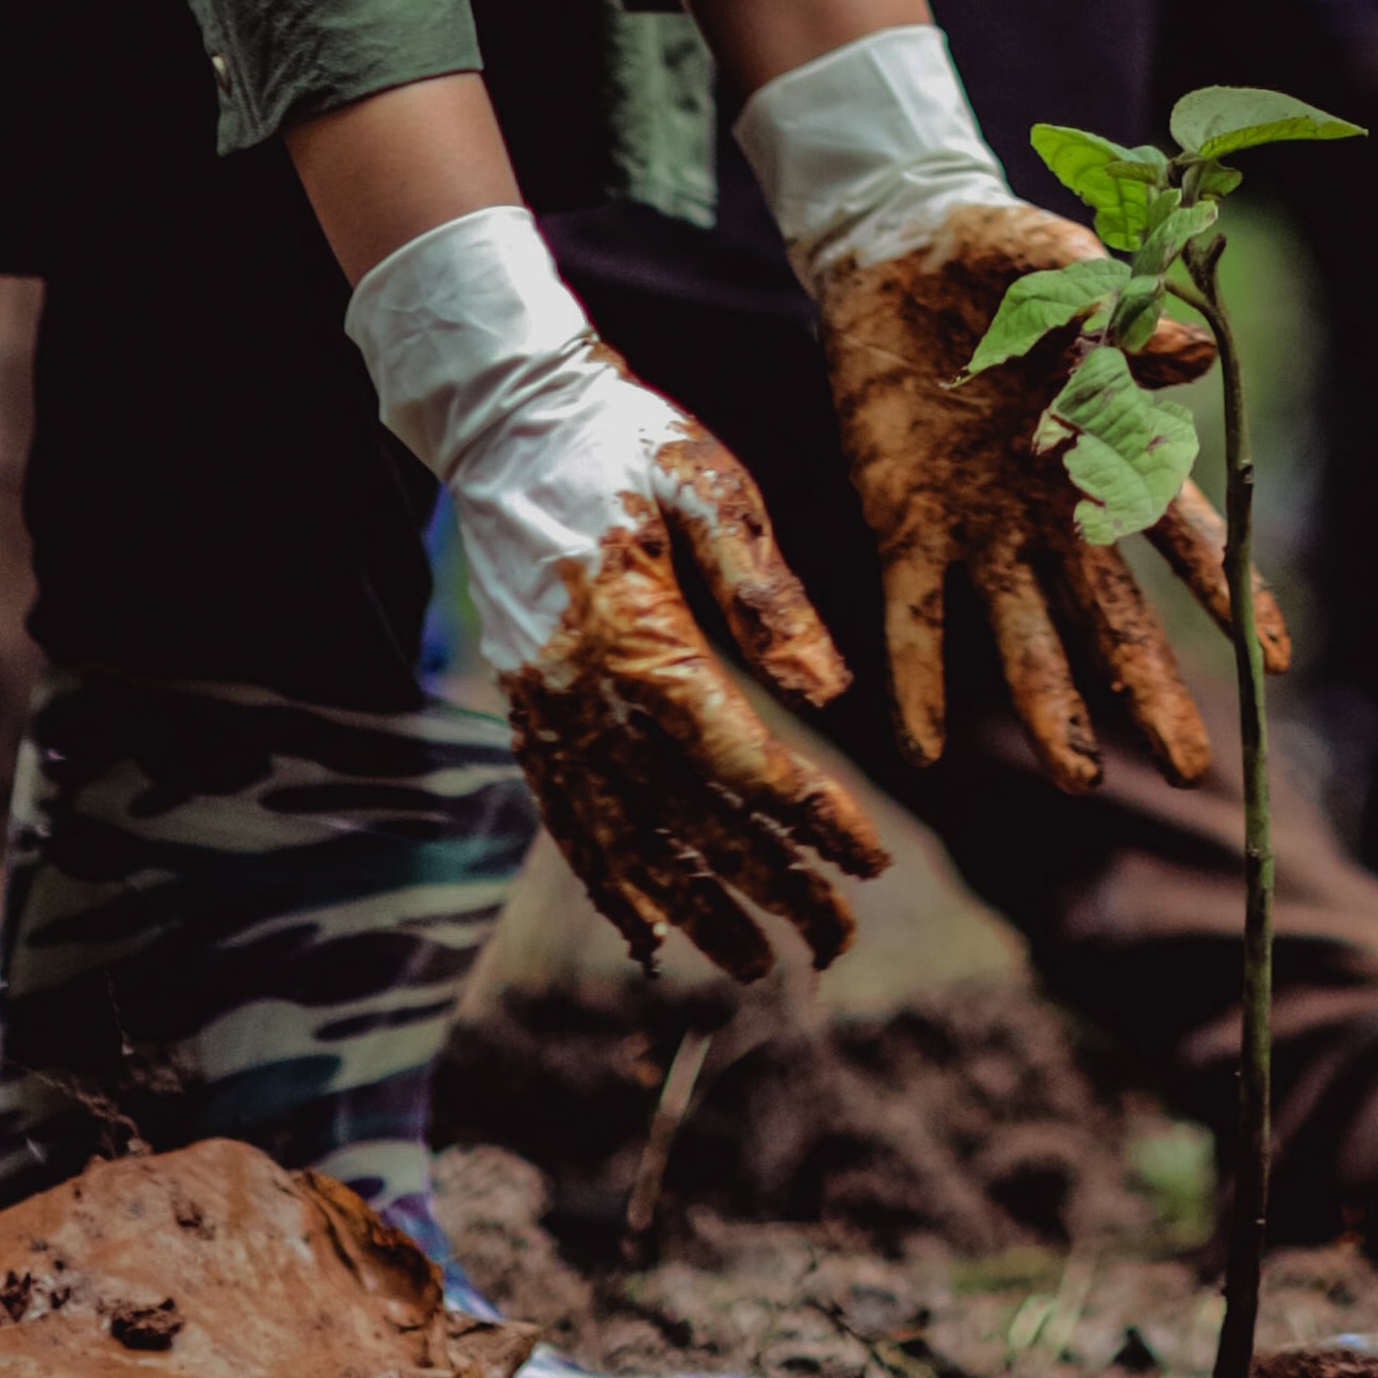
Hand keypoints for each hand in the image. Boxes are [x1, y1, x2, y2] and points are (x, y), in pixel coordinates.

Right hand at [350, 208, 889, 976]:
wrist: (504, 415)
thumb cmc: (626, 440)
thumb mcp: (712, 490)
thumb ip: (769, 597)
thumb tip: (830, 695)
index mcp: (636, 640)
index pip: (739, 758)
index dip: (810, 817)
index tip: (872, 858)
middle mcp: (580, 693)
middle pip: (687, 818)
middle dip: (767, 884)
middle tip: (837, 940)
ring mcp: (544, 708)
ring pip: (622, 836)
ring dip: (691, 905)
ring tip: (756, 962)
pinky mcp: (529, 706)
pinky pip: (567, 813)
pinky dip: (609, 878)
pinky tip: (649, 924)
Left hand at [740, 28, 1282, 791]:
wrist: (895, 251)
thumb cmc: (1000, 257)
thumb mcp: (1056, 268)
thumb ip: (1114, 313)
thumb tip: (1192, 356)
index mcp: (1108, 449)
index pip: (1182, 536)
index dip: (1226, 596)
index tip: (1272, 666)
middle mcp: (1054, 509)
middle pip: (1112, 617)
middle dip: (1150, 691)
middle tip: (1189, 769)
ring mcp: (980, 527)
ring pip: (1023, 636)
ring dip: (1050, 707)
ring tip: (1078, 782)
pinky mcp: (903, 526)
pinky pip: (914, 616)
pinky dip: (920, 680)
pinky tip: (925, 750)